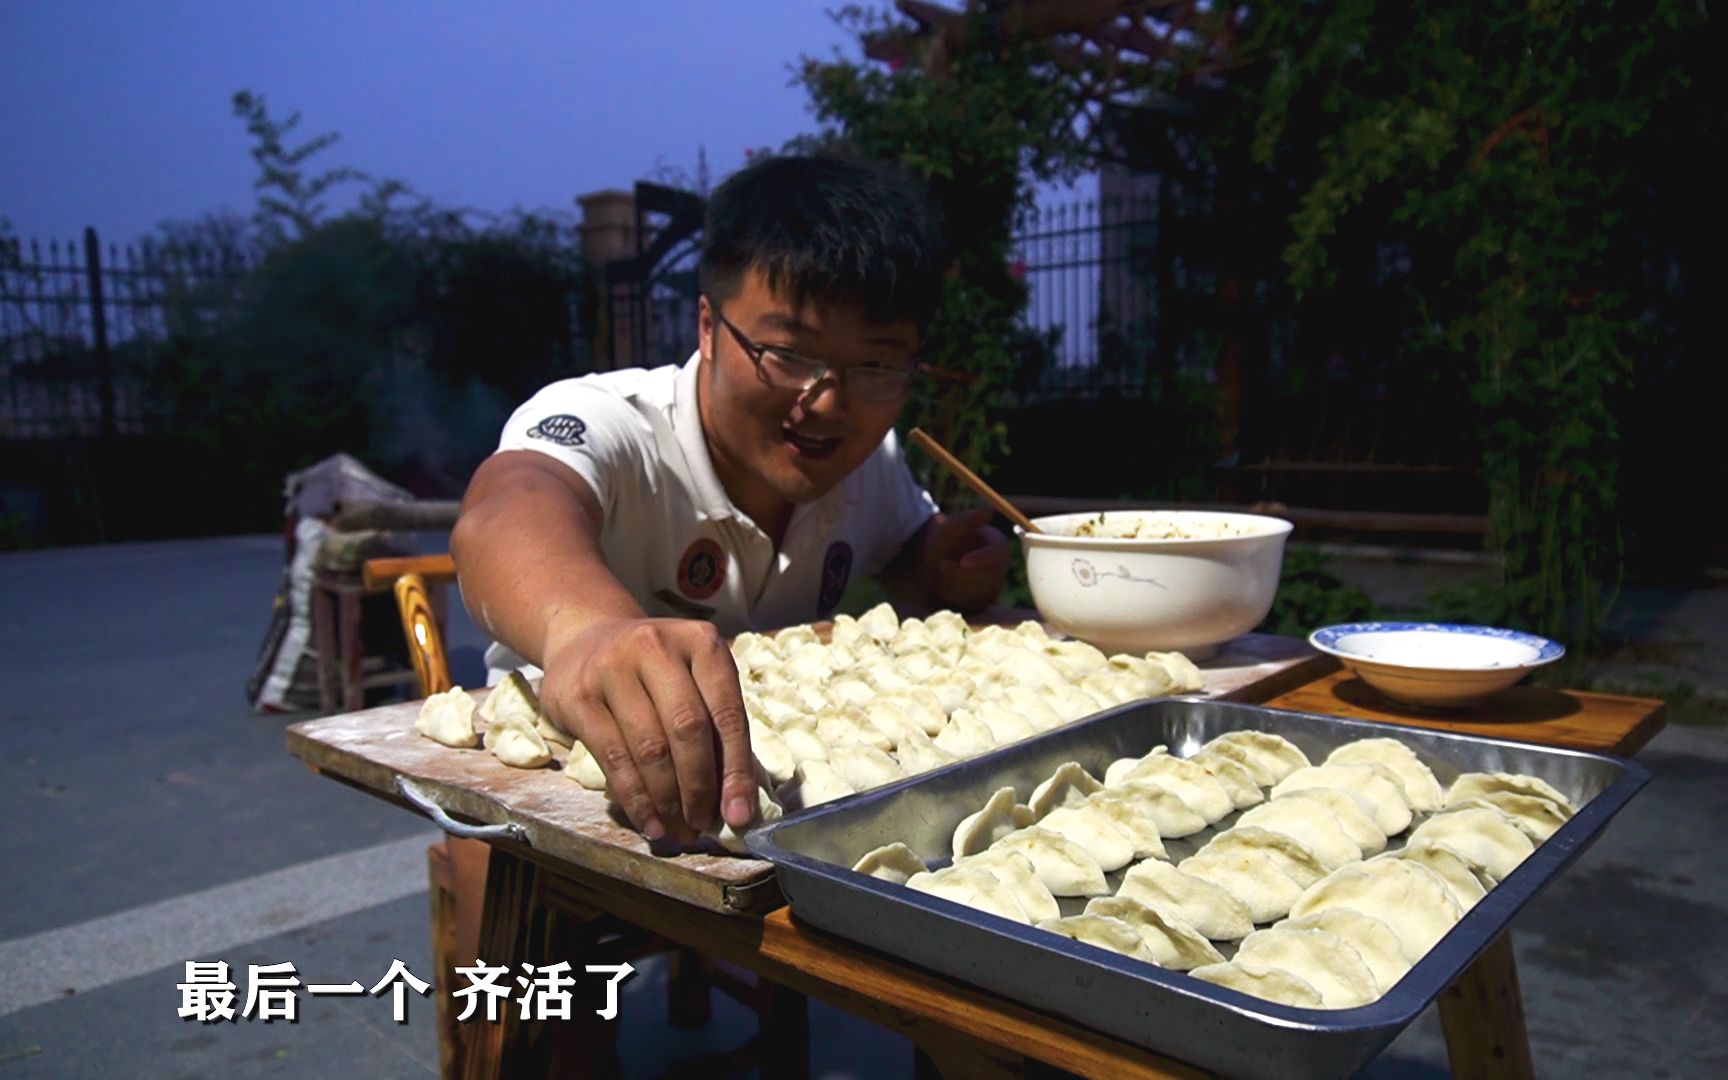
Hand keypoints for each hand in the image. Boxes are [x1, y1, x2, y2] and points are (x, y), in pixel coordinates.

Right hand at [538, 617, 756, 843]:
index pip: (727, 712)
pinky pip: (613, 758)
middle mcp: (656, 646)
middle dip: (699, 788)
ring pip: (650, 748)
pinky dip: (636, 799)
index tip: (739, 814)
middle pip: (688, 729)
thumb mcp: (691, 679)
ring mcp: (612, 668)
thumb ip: (714, 727)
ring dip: (668, 801)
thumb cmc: (653, 670)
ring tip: (678, 830)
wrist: (584, 638)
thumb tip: (734, 802)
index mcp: (700, 641)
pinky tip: (649, 822)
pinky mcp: (578, 696)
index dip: (736, 769)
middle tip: (703, 825)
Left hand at [926, 506, 1011, 612]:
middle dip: (962, 574)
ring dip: (954, 583)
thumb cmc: (942, 540)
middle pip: (989, 579)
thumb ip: (967, 519)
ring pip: (978, 594)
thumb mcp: (949, 527)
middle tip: (941, 565)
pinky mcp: (981, 603)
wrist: (930, 562)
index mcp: (998, 546)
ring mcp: (992, 587)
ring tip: (941, 570)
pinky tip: (944, 584)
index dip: (982, 559)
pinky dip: (952, 596)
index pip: (998, 555)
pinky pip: (969, 605)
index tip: (963, 562)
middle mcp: (1000, 568)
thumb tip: (988, 509)